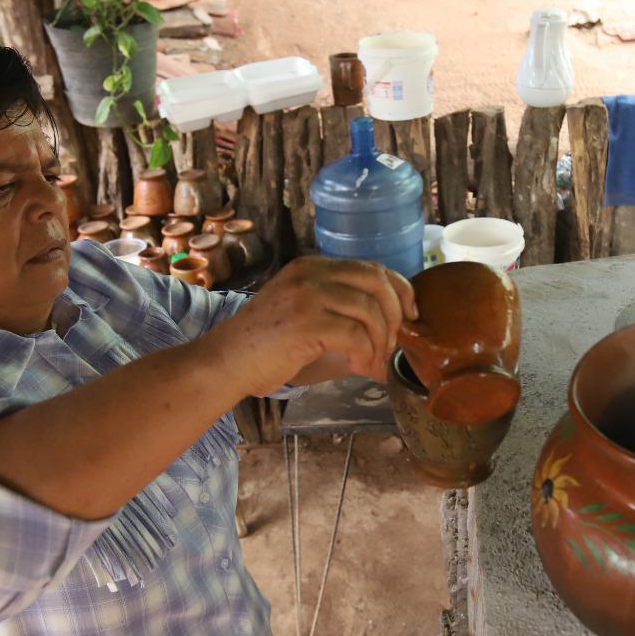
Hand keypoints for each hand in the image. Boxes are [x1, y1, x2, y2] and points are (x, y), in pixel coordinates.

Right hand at [205, 257, 417, 396]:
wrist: (224, 363)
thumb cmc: (266, 349)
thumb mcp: (308, 321)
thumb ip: (344, 319)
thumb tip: (392, 338)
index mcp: (311, 268)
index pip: (370, 268)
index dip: (399, 290)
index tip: (410, 316)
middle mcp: (310, 273)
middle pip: (376, 280)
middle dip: (397, 313)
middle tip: (396, 343)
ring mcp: (306, 294)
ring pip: (369, 309)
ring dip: (382, 340)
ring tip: (375, 362)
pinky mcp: (305, 321)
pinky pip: (355, 333)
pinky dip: (367, 354)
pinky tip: (361, 368)